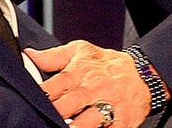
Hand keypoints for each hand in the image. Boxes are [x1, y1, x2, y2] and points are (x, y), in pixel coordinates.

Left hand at [28, 40, 151, 127]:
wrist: (142, 74)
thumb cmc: (106, 65)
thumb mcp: (81, 51)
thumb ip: (53, 56)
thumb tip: (29, 55)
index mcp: (79, 72)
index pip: (56, 85)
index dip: (43, 94)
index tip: (34, 99)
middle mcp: (93, 89)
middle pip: (70, 104)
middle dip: (57, 111)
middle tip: (47, 115)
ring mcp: (109, 106)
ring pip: (89, 120)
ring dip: (77, 126)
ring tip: (67, 127)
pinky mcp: (122, 121)